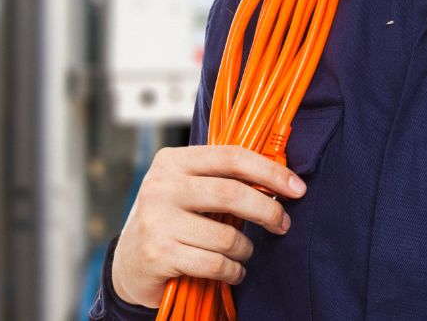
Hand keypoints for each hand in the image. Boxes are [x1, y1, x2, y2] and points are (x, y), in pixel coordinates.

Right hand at [110, 145, 307, 307]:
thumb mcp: (189, 189)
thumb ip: (223, 179)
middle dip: (267, 211)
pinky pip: (215, 263)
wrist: (129, 264)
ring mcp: (157, 221)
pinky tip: (233, 270)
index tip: (296, 187)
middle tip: (283, 224)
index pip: (232, 157)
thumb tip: (281, 179)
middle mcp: (161, 186)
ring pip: (227, 235)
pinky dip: (233, 270)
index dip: (270, 171)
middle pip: (232, 193)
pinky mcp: (159, 254)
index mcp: (173, 161)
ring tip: (243, 253)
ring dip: (245, 249)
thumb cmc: (172, 221)